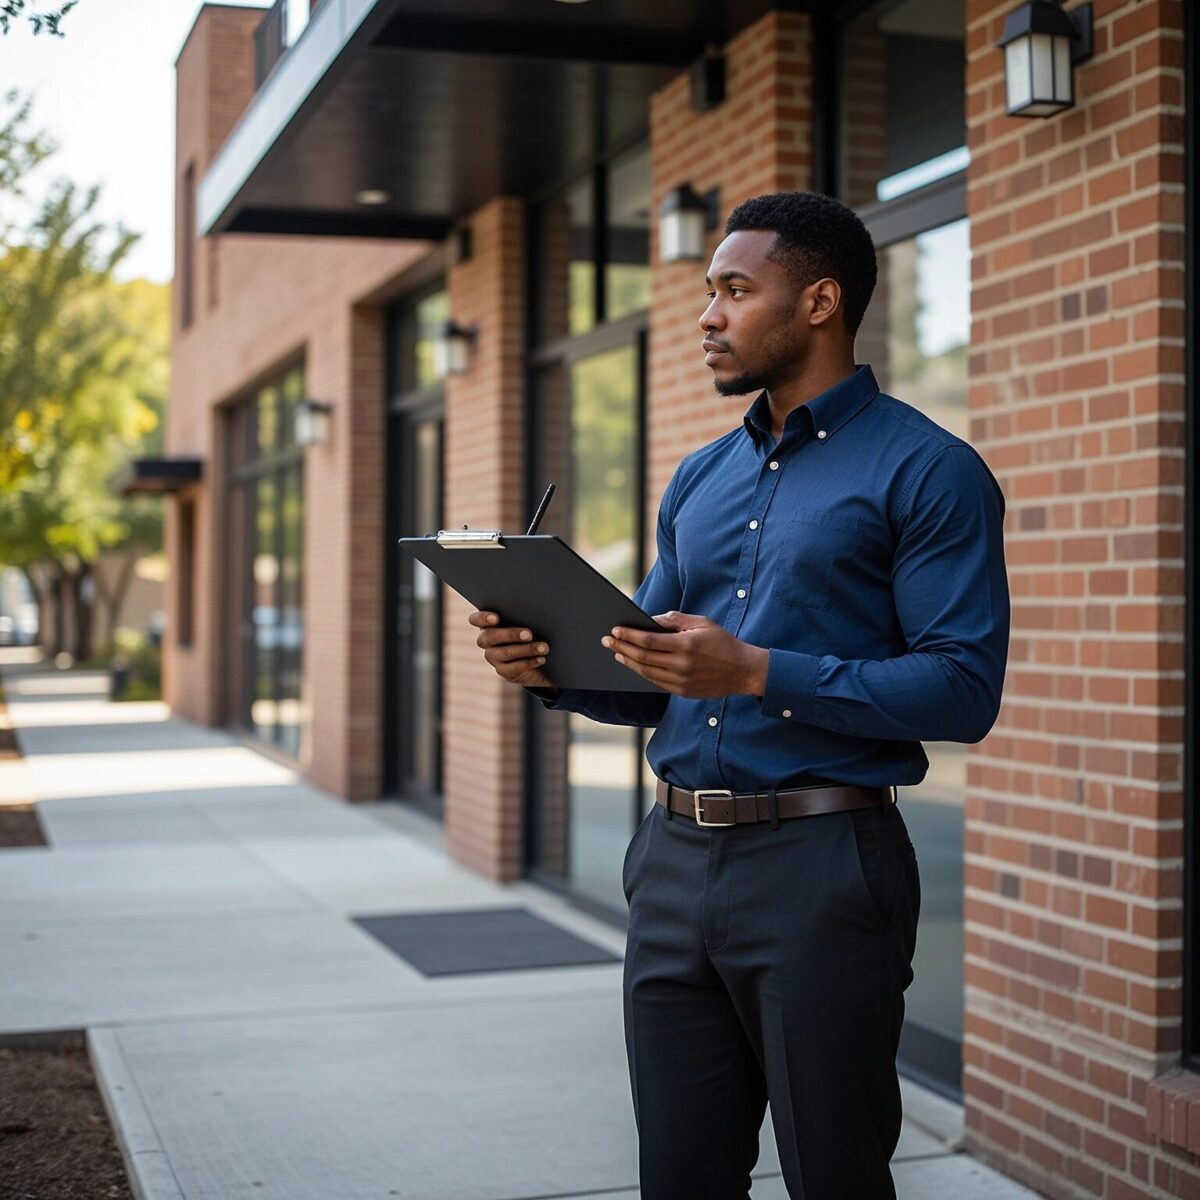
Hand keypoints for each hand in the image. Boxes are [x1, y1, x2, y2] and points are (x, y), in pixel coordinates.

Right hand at [468, 610, 558, 692]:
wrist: (540, 657)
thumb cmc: (534, 629)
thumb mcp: (528, 621)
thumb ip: (525, 616)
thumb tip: (536, 611)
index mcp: (489, 623)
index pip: (475, 619)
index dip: (483, 618)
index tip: (497, 618)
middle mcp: (486, 640)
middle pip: (490, 636)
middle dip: (510, 634)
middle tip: (529, 634)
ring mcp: (493, 656)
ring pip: (503, 653)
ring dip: (525, 649)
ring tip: (543, 647)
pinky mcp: (503, 671)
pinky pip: (512, 668)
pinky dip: (528, 663)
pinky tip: (541, 659)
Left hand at [602, 611, 768, 698]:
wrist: (743, 670)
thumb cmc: (722, 642)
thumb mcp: (702, 623)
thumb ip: (675, 620)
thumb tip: (650, 619)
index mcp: (686, 645)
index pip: (648, 640)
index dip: (629, 635)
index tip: (615, 630)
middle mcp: (682, 665)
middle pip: (642, 657)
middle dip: (622, 647)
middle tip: (607, 641)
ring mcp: (681, 681)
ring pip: (646, 672)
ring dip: (628, 661)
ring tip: (617, 652)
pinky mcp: (683, 692)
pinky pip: (656, 682)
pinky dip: (641, 672)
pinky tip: (634, 664)